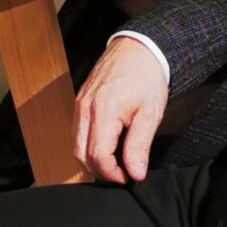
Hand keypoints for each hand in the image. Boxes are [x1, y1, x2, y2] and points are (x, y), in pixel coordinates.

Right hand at [73, 35, 168, 183]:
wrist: (138, 49)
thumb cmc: (146, 78)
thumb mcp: (150, 114)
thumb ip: (139, 146)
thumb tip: (135, 173)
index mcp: (103, 110)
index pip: (98, 156)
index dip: (113, 174)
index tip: (129, 177)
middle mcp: (84, 108)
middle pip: (81, 155)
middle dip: (101, 171)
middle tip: (123, 173)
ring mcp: (79, 105)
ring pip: (76, 146)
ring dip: (94, 160)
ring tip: (118, 161)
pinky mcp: (79, 103)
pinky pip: (77, 133)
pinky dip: (89, 146)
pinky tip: (109, 146)